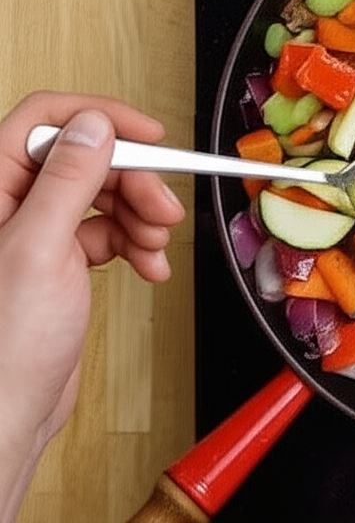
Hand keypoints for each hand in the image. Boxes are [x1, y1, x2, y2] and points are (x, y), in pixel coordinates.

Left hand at [0, 93, 184, 520]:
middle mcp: (11, 203)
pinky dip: (135, 245)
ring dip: (140, 217)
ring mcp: (36, 232)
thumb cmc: (6, 343)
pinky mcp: (60, 259)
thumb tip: (93, 126)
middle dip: (134, 183)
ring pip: (103, 196)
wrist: (9, 410)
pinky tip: (148, 266)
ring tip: (156, 247)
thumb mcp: (41, 248)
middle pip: (86, 160)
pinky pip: (108, 231)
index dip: (101, 121)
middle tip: (163, 211)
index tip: (149, 136)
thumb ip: (68, 180)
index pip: (46, 122)